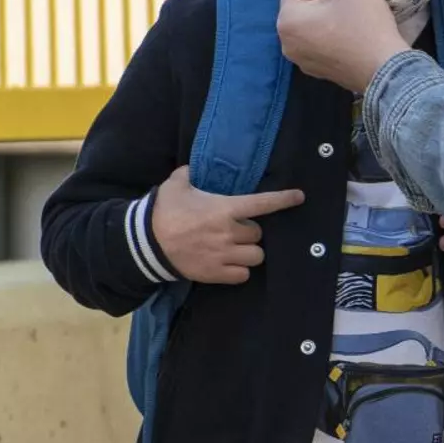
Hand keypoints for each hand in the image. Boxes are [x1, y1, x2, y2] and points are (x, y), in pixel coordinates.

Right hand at [151, 166, 304, 283]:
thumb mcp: (176, 185)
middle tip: (235, 230)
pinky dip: (240, 270)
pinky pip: (243, 275)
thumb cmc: (163, 211)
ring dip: (249, 252)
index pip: (262, 203)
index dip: (283, 200)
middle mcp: (229, 233)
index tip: (299, 197)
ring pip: (256, 256)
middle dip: (250, 232)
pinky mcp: (215, 274)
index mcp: (225, 209)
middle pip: (258, 234)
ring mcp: (223, 255)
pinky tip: (230, 263)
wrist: (144, 244)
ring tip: (235, 248)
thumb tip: (192, 167)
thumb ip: (189, 174)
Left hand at [277, 0, 410, 92]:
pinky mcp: (320, 68)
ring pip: (314, 19)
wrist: (387, 71)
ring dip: (332, 2)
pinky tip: (356, 17)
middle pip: (304, 0)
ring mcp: (303, 58)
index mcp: (288, 19)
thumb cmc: (366, 27)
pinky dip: (334, 22)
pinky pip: (322, 37)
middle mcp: (288, 41)